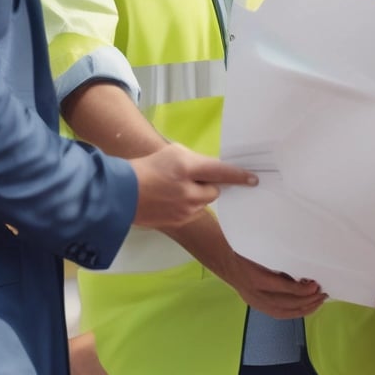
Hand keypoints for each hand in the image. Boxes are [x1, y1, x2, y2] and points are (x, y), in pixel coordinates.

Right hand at [131, 143, 257, 230]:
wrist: (120, 193)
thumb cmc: (147, 166)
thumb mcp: (173, 153)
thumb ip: (195, 161)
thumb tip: (211, 170)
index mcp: (187, 168)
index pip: (221, 172)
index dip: (239, 176)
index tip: (254, 179)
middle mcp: (189, 191)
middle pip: (215, 190)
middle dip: (208, 185)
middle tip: (191, 179)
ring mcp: (184, 210)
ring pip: (203, 202)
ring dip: (197, 196)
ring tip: (175, 190)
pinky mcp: (179, 222)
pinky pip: (192, 213)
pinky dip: (187, 206)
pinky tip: (170, 201)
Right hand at [223, 252, 327, 318]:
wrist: (227, 261)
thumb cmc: (247, 252)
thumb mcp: (262, 251)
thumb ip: (279, 260)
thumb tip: (302, 268)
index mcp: (257, 277)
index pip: (283, 288)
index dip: (301, 289)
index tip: (315, 285)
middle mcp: (256, 293)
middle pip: (286, 303)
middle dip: (307, 301)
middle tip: (322, 294)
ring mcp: (256, 302)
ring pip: (284, 312)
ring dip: (304, 308)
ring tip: (319, 301)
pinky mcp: (258, 306)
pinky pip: (279, 314)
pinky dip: (295, 312)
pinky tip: (306, 308)